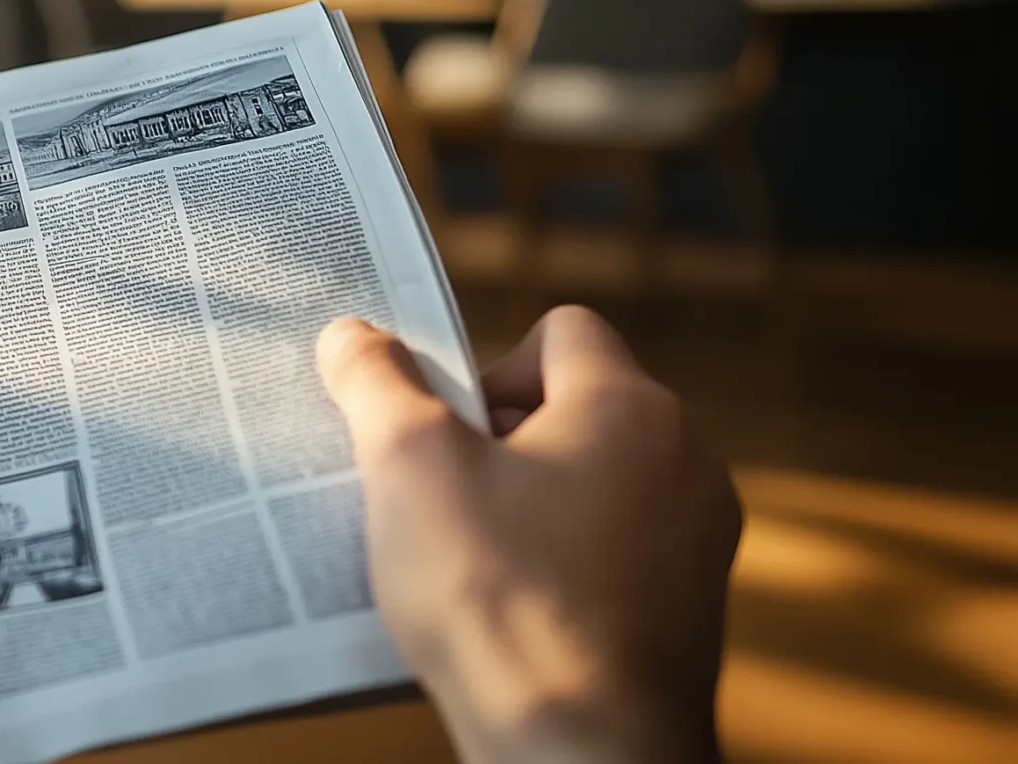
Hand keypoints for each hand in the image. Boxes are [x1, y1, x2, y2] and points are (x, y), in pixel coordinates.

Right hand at [318, 306, 741, 763]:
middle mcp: (685, 461)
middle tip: (442, 496)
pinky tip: (513, 613)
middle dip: (502, 441)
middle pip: (578, 408)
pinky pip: (617, 554)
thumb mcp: (408, 466)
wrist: (581, 751)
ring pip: (597, 484)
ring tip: (472, 561)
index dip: (487, 365)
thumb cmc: (500, 600)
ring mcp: (699, 541)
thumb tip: (352, 335)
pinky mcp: (690, 610)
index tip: (443, 431)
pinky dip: (566, 567)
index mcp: (630, 407)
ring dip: (533, 505)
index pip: (562, 330)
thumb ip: (377, 382)